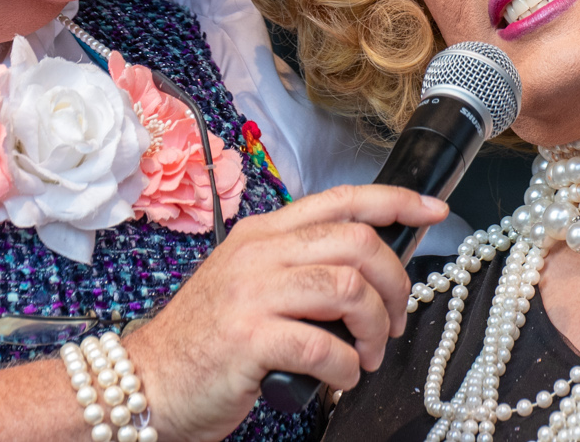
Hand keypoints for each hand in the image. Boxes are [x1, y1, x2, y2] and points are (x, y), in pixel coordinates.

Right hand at [128, 184, 448, 441]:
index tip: (433, 212)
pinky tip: (338, 379)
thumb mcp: (248, 283)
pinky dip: (346, 368)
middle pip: (357, 243)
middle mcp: (259, 253)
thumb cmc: (205, 340)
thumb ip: (298, 267)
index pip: (342, 200)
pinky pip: (325, 347)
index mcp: (262, 233)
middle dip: (395, 284)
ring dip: (375, 330)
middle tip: (393, 321)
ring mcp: (252, 294)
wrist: (146, 380)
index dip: (396, 202)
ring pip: (349, 289)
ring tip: (366, 356)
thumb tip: (369, 274)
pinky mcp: (249, 339)